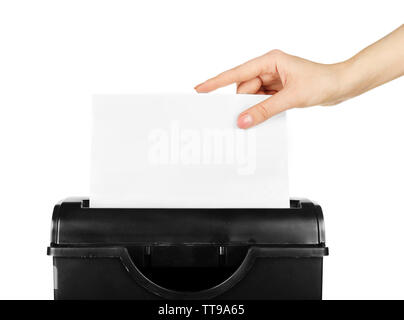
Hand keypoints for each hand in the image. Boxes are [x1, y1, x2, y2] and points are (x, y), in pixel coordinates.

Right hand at [195, 49, 346, 128]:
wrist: (341, 86)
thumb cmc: (322, 82)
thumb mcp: (291, 98)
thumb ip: (265, 110)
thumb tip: (243, 120)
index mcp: (269, 61)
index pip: (237, 73)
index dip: (217, 82)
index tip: (200, 89)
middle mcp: (269, 68)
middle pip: (244, 88)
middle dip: (243, 103)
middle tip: (239, 118)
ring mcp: (273, 79)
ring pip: (252, 96)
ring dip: (254, 108)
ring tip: (265, 115)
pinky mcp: (278, 90)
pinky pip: (261, 101)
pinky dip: (261, 109)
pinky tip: (265, 116)